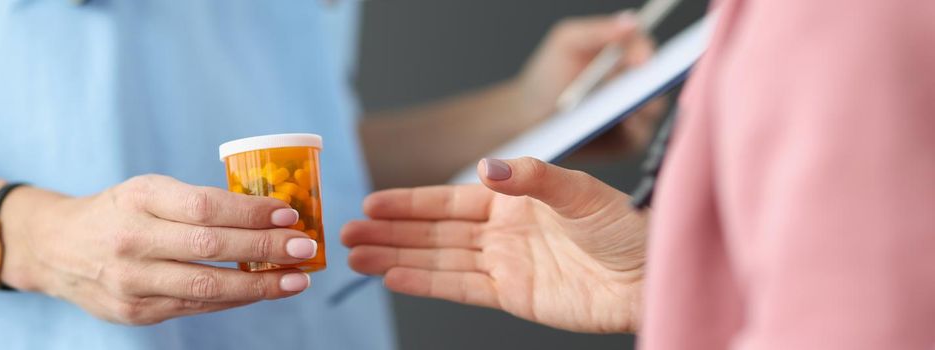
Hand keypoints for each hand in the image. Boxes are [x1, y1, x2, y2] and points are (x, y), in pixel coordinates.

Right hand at [0, 175, 317, 324]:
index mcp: (138, 199)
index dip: (250, 213)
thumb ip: (197, 201)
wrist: (55, 248)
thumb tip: (269, 214)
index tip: (288, 214)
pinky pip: (196, 306)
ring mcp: (131, 282)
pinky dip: (235, 300)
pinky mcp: (134, 312)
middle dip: (265, 249)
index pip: (203, 207)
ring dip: (259, 285)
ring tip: (297, 279)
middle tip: (304, 247)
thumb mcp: (149, 190)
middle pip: (209, 247)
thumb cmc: (120, 212)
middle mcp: (131, 240)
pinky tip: (262, 291)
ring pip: (206, 287)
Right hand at [342, 158, 646, 332]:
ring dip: (396, 257)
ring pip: (438, 259)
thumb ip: (533, 179)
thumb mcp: (581, 194)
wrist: (652, 277)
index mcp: (513, 198)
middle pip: (433, 231)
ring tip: (356, 258)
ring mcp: (504, 263)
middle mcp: (502, 230)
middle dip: (390, 232)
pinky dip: (426, 283)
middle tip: (346, 235)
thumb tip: (490, 167)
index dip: (409, 203)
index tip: (372, 204)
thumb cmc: (627, 227)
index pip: (448, 199)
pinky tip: (395, 277)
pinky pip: (460, 287)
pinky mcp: (512, 295)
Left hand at [513, 13, 666, 154]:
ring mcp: (634, 111)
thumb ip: (597, 31)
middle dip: (647, 84)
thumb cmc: (548, 75)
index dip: (645, 55)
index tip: (637, 61)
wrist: (529, 116)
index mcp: (624, 55)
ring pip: (651, 110)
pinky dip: (629, 132)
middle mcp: (635, 82)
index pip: (646, 50)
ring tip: (622, 109)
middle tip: (634, 88)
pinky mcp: (627, 140)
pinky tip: (616, 127)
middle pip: (656, 81)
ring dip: (638, 109)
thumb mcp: (566, 43)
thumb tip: (630, 21)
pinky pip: (638, 137)